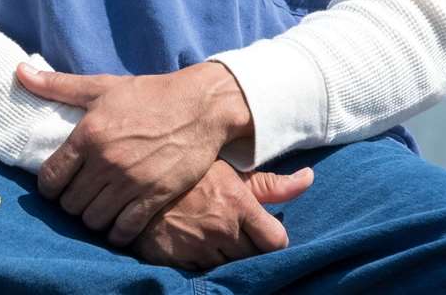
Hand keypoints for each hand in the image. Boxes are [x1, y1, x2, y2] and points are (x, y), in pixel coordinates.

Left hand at [17, 62, 253, 245]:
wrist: (198, 106)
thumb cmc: (147, 94)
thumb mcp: (100, 86)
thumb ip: (56, 85)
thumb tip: (18, 72)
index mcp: (88, 135)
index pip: (51, 178)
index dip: (48, 188)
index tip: (55, 187)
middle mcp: (106, 161)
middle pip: (70, 203)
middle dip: (69, 204)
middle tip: (78, 198)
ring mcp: (131, 182)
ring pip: (94, 219)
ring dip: (92, 219)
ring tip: (96, 210)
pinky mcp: (156, 196)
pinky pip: (126, 229)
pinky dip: (117, 233)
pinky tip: (117, 225)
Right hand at [132, 160, 312, 269]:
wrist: (135, 180)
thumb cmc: (189, 174)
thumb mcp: (229, 172)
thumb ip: (271, 183)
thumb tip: (310, 177)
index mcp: (239, 203)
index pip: (276, 241)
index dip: (270, 239)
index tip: (259, 232)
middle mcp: (223, 227)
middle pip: (255, 257)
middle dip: (247, 248)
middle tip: (230, 232)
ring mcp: (200, 246)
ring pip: (230, 267)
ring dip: (224, 257)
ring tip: (210, 236)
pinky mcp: (179, 259)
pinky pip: (203, 272)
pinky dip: (202, 263)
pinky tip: (193, 245)